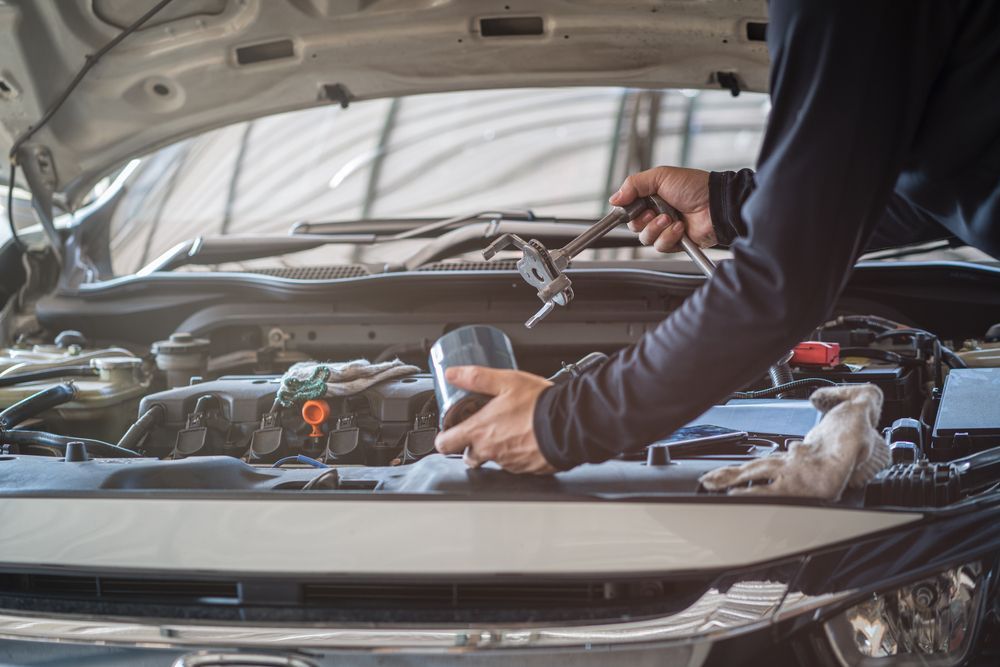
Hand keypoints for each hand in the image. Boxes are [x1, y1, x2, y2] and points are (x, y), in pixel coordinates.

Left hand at [433, 366, 556, 473]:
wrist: (569, 423)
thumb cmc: (538, 404)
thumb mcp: (506, 381)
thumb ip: (476, 378)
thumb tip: (452, 374)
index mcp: (479, 431)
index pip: (445, 445)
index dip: (444, 438)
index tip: (448, 432)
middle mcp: (491, 451)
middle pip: (469, 457)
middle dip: (471, 446)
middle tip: (483, 431)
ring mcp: (509, 463)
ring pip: (494, 460)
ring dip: (497, 449)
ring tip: (511, 430)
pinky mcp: (526, 469)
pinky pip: (515, 464)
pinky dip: (517, 454)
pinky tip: (527, 439)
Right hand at [610, 166, 716, 251]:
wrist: (716, 204)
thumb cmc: (694, 187)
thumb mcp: (660, 176)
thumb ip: (634, 184)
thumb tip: (614, 199)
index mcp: (651, 196)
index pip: (628, 208)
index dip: (627, 211)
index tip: (629, 208)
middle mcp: (656, 213)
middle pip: (634, 226)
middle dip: (644, 220)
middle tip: (655, 212)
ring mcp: (665, 228)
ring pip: (646, 238)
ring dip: (657, 228)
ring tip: (671, 218)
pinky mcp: (675, 242)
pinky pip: (661, 246)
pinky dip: (670, 237)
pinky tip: (680, 227)